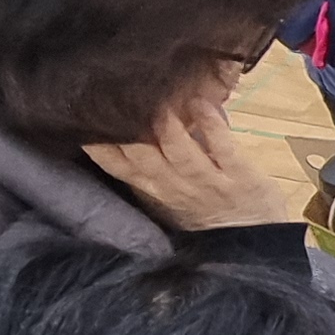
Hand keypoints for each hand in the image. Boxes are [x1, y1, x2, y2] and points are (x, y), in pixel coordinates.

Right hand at [86, 96, 287, 231]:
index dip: (97, 144)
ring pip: (180, 153)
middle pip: (142, 158)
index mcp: (152, 188)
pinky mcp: (240, 176)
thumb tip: (124, 121)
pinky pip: (223, 148)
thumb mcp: (166, 193)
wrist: (254, 236)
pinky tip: (202, 103)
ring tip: (158, 101)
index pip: (116, 165)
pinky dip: (212, 125)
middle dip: (128, 130)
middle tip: (117, 98)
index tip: (81, 115)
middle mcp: (174, 186)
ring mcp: (207, 182)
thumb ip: (147, 163)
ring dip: (168, 127)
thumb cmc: (205, 209)